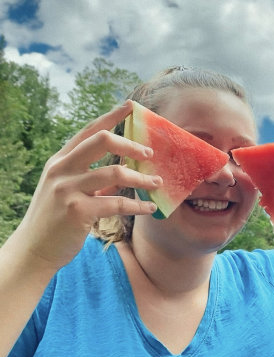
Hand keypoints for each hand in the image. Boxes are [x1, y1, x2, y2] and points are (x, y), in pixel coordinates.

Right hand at [12, 101, 160, 271]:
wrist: (33, 250)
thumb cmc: (55, 218)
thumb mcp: (67, 189)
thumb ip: (89, 175)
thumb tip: (124, 166)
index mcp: (60, 160)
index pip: (89, 130)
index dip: (112, 116)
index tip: (132, 106)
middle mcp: (62, 169)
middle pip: (102, 140)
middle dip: (131, 145)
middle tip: (149, 154)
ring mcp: (68, 189)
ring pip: (116, 173)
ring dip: (142, 179)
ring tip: (157, 184)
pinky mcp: (77, 211)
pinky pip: (117, 203)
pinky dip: (138, 205)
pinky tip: (149, 208)